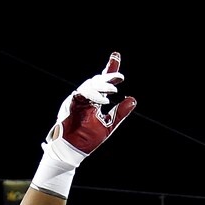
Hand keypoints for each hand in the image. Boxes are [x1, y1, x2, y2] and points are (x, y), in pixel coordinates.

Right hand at [43, 52, 136, 168]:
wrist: (73, 149)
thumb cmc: (88, 138)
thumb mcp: (109, 124)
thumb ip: (120, 112)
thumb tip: (133, 99)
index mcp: (94, 100)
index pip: (103, 82)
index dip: (110, 69)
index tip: (116, 54)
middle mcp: (85, 97)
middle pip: (96, 80)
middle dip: (108, 76)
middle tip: (120, 77)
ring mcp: (77, 99)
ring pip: (89, 85)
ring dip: (102, 86)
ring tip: (115, 90)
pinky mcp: (71, 104)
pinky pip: (82, 94)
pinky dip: (93, 95)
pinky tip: (104, 100)